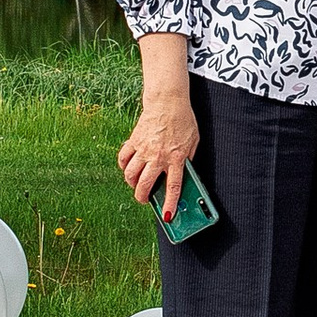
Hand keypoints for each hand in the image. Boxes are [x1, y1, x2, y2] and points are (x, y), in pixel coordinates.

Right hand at [119, 90, 200, 216]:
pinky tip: (127, 167)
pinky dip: (123, 165)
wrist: (167, 101)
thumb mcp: (193, 141)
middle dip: (142, 198)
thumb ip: (188, 158)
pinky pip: (123, 158)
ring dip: (131, 183)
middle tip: (144, 200)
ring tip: (135, 184)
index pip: (173, 187)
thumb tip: (183, 172)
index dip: (170, 204)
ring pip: (130, 174)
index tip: (168, 215)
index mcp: (176, 158)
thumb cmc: (183, 119)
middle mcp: (158, 156)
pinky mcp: (134, 140)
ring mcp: (144, 149)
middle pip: (145, 184)